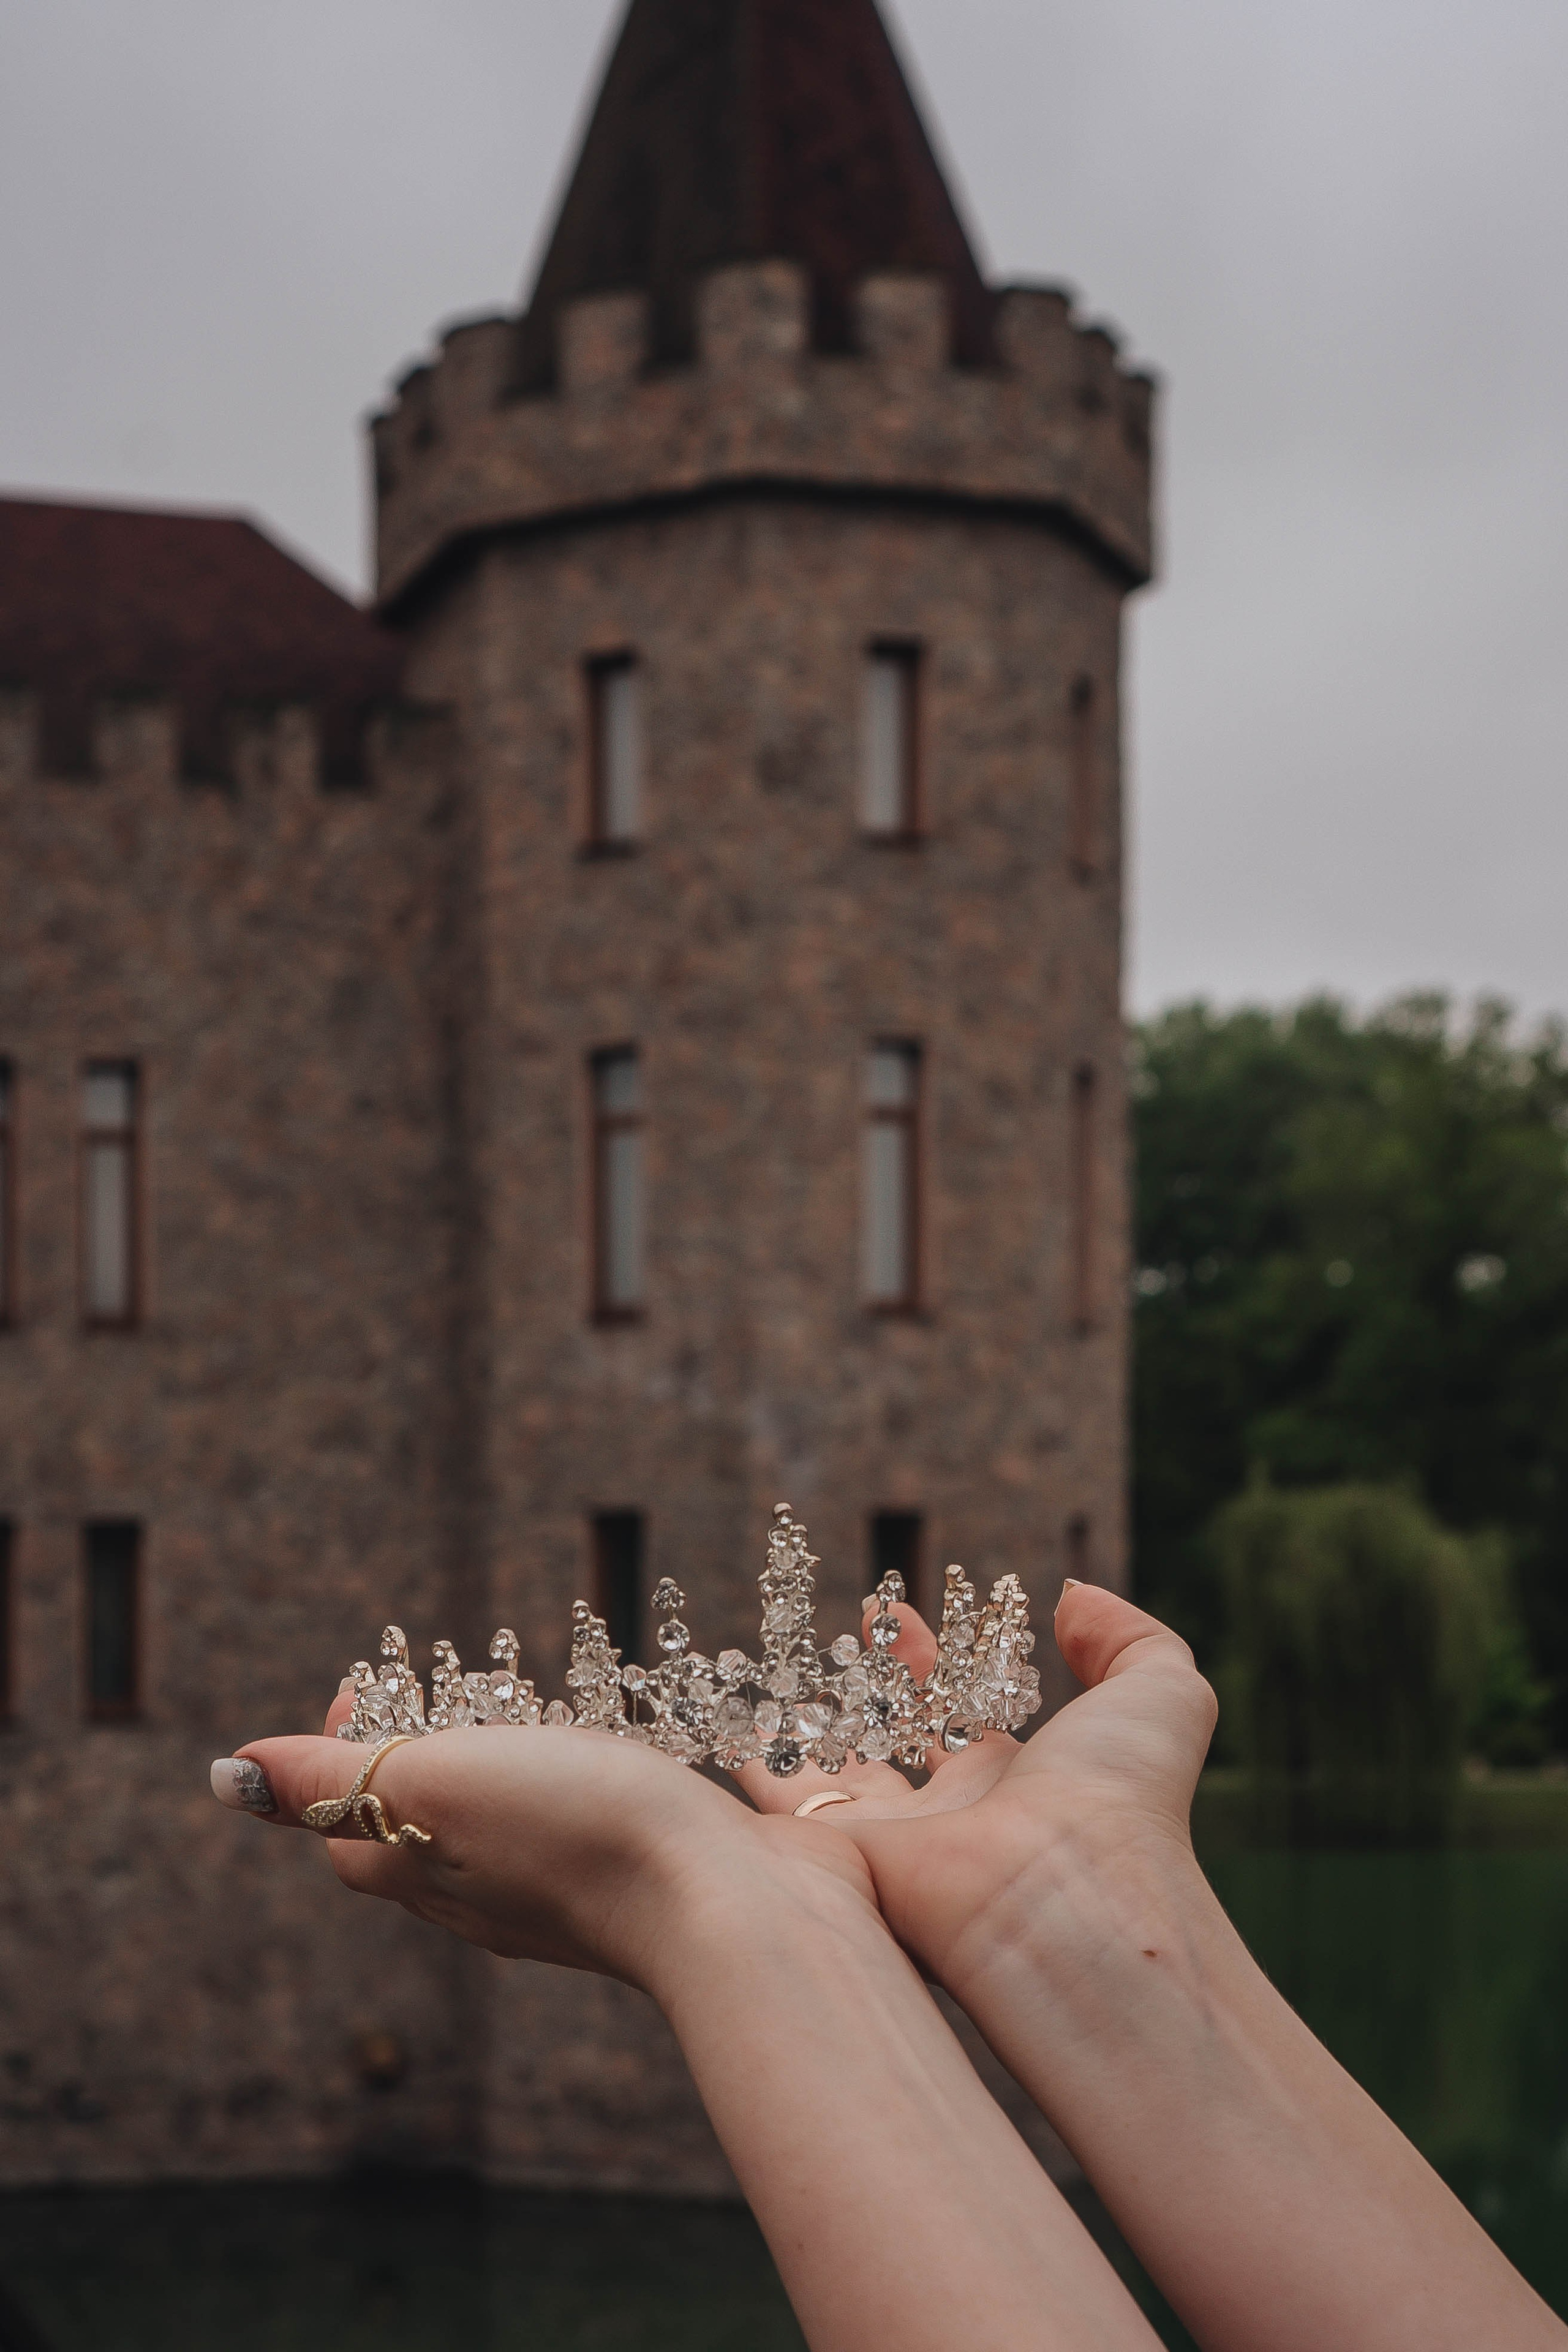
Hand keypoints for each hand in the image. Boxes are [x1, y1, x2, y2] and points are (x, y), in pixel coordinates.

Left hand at [223, 1686, 878, 1993]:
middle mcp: (492, 1896)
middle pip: (423, 1834)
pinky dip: (584, 1782)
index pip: (348, 1830)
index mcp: (429, 1875)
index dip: (343, 1755)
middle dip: (419, 1758)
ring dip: (505, 1769)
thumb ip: (333, 1780)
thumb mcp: (431, 1786)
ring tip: (526, 1706)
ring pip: (509, 1833)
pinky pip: (592, 1827)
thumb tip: (225, 1775)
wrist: (729, 1907)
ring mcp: (572, 1895)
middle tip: (442, 1685)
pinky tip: (618, 1755)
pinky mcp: (647, 1877)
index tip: (368, 1682)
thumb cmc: (573, 1835)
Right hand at [737, 1582, 1218, 1991]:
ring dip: (787, 1741)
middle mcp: (945, 1822)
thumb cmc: (1121, 1795)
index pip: (955, 1713)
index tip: (891, 1606)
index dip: (924, 1659)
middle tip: (815, 1645)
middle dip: (853, 1695)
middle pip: (885, 1749)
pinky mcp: (832, 1866)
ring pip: (823, 1785)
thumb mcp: (1160, 1692)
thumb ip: (1128, 1638)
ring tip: (742, 1694)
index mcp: (1014, 1783)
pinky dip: (740, 1777)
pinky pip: (773, 1816)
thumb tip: (1072, 1597)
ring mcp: (885, 1850)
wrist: (1068, 1894)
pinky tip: (708, 1738)